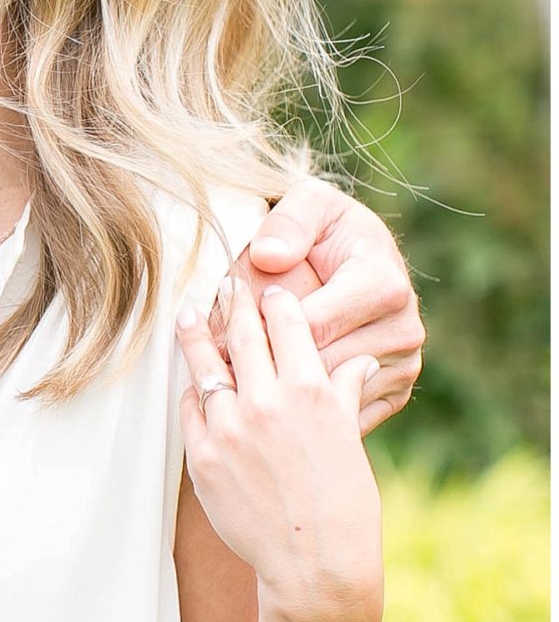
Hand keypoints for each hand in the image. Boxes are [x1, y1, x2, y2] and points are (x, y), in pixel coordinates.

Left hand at [179, 275, 383, 616]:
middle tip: (223, 283)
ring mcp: (230, 429)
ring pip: (206, 366)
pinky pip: (191, 410)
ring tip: (186, 314)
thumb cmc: (342, 504)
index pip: (288, 324)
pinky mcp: (203, 457)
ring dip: (196, 336)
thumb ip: (344, 392)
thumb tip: (356, 361)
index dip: (276, 300)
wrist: (313, 564)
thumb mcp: (349, 439)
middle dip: (232, 302)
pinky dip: (193, 393)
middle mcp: (268, 402)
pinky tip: (191, 381)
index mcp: (312, 391)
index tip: (268, 288)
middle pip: (242, 333)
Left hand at [206, 179, 422, 434]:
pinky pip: (341, 417)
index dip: (258, 327)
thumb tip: (267, 256)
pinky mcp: (395, 392)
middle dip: (263, 366)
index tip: (223, 325)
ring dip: (278, 395)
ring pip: (325, 398)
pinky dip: (303, 414)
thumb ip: (288, 222)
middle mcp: (404, 329)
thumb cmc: (329, 230)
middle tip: (217, 365)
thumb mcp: (311, 204)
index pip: (308, 324)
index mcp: (383, 284)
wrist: (365, 258)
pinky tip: (270, 399)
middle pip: (315, 367)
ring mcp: (404, 366)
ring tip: (236, 384)